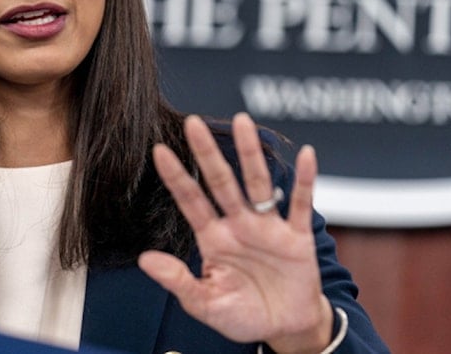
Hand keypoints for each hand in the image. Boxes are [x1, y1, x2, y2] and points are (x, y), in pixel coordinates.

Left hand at [139, 113, 333, 353]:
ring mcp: (268, 227)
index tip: (160, 151)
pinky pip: (301, 203)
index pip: (191, 201)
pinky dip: (305, 179)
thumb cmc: (244, 315)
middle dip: (208, 154)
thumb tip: (144, 260)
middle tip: (194, 123)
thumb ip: (178, 281)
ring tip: (243, 122)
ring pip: (257, 183)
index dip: (177, 177)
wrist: (285, 328)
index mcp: (214, 239)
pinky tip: (306, 155)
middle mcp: (239, 225)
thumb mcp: (205, 304)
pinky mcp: (296, 236)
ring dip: (250, 154)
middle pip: (221, 182)